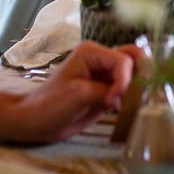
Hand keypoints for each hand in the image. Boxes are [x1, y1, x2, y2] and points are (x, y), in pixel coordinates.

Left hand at [10, 41, 137, 141]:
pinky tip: (123, 108)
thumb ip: (108, 89)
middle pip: (133, 59)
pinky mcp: (107, 89)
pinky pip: (127, 88)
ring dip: (136, 85)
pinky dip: (130, 96)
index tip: (113, 101)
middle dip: (137, 76)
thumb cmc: (51, 104)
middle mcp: (101, 59)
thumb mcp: (80, 94)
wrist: (36, 121)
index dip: (123, 81)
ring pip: (133, 72)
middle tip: (133, 96)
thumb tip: (126, 94)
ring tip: (129, 102)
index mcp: (92, 52)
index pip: (122, 61)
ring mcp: (105, 74)